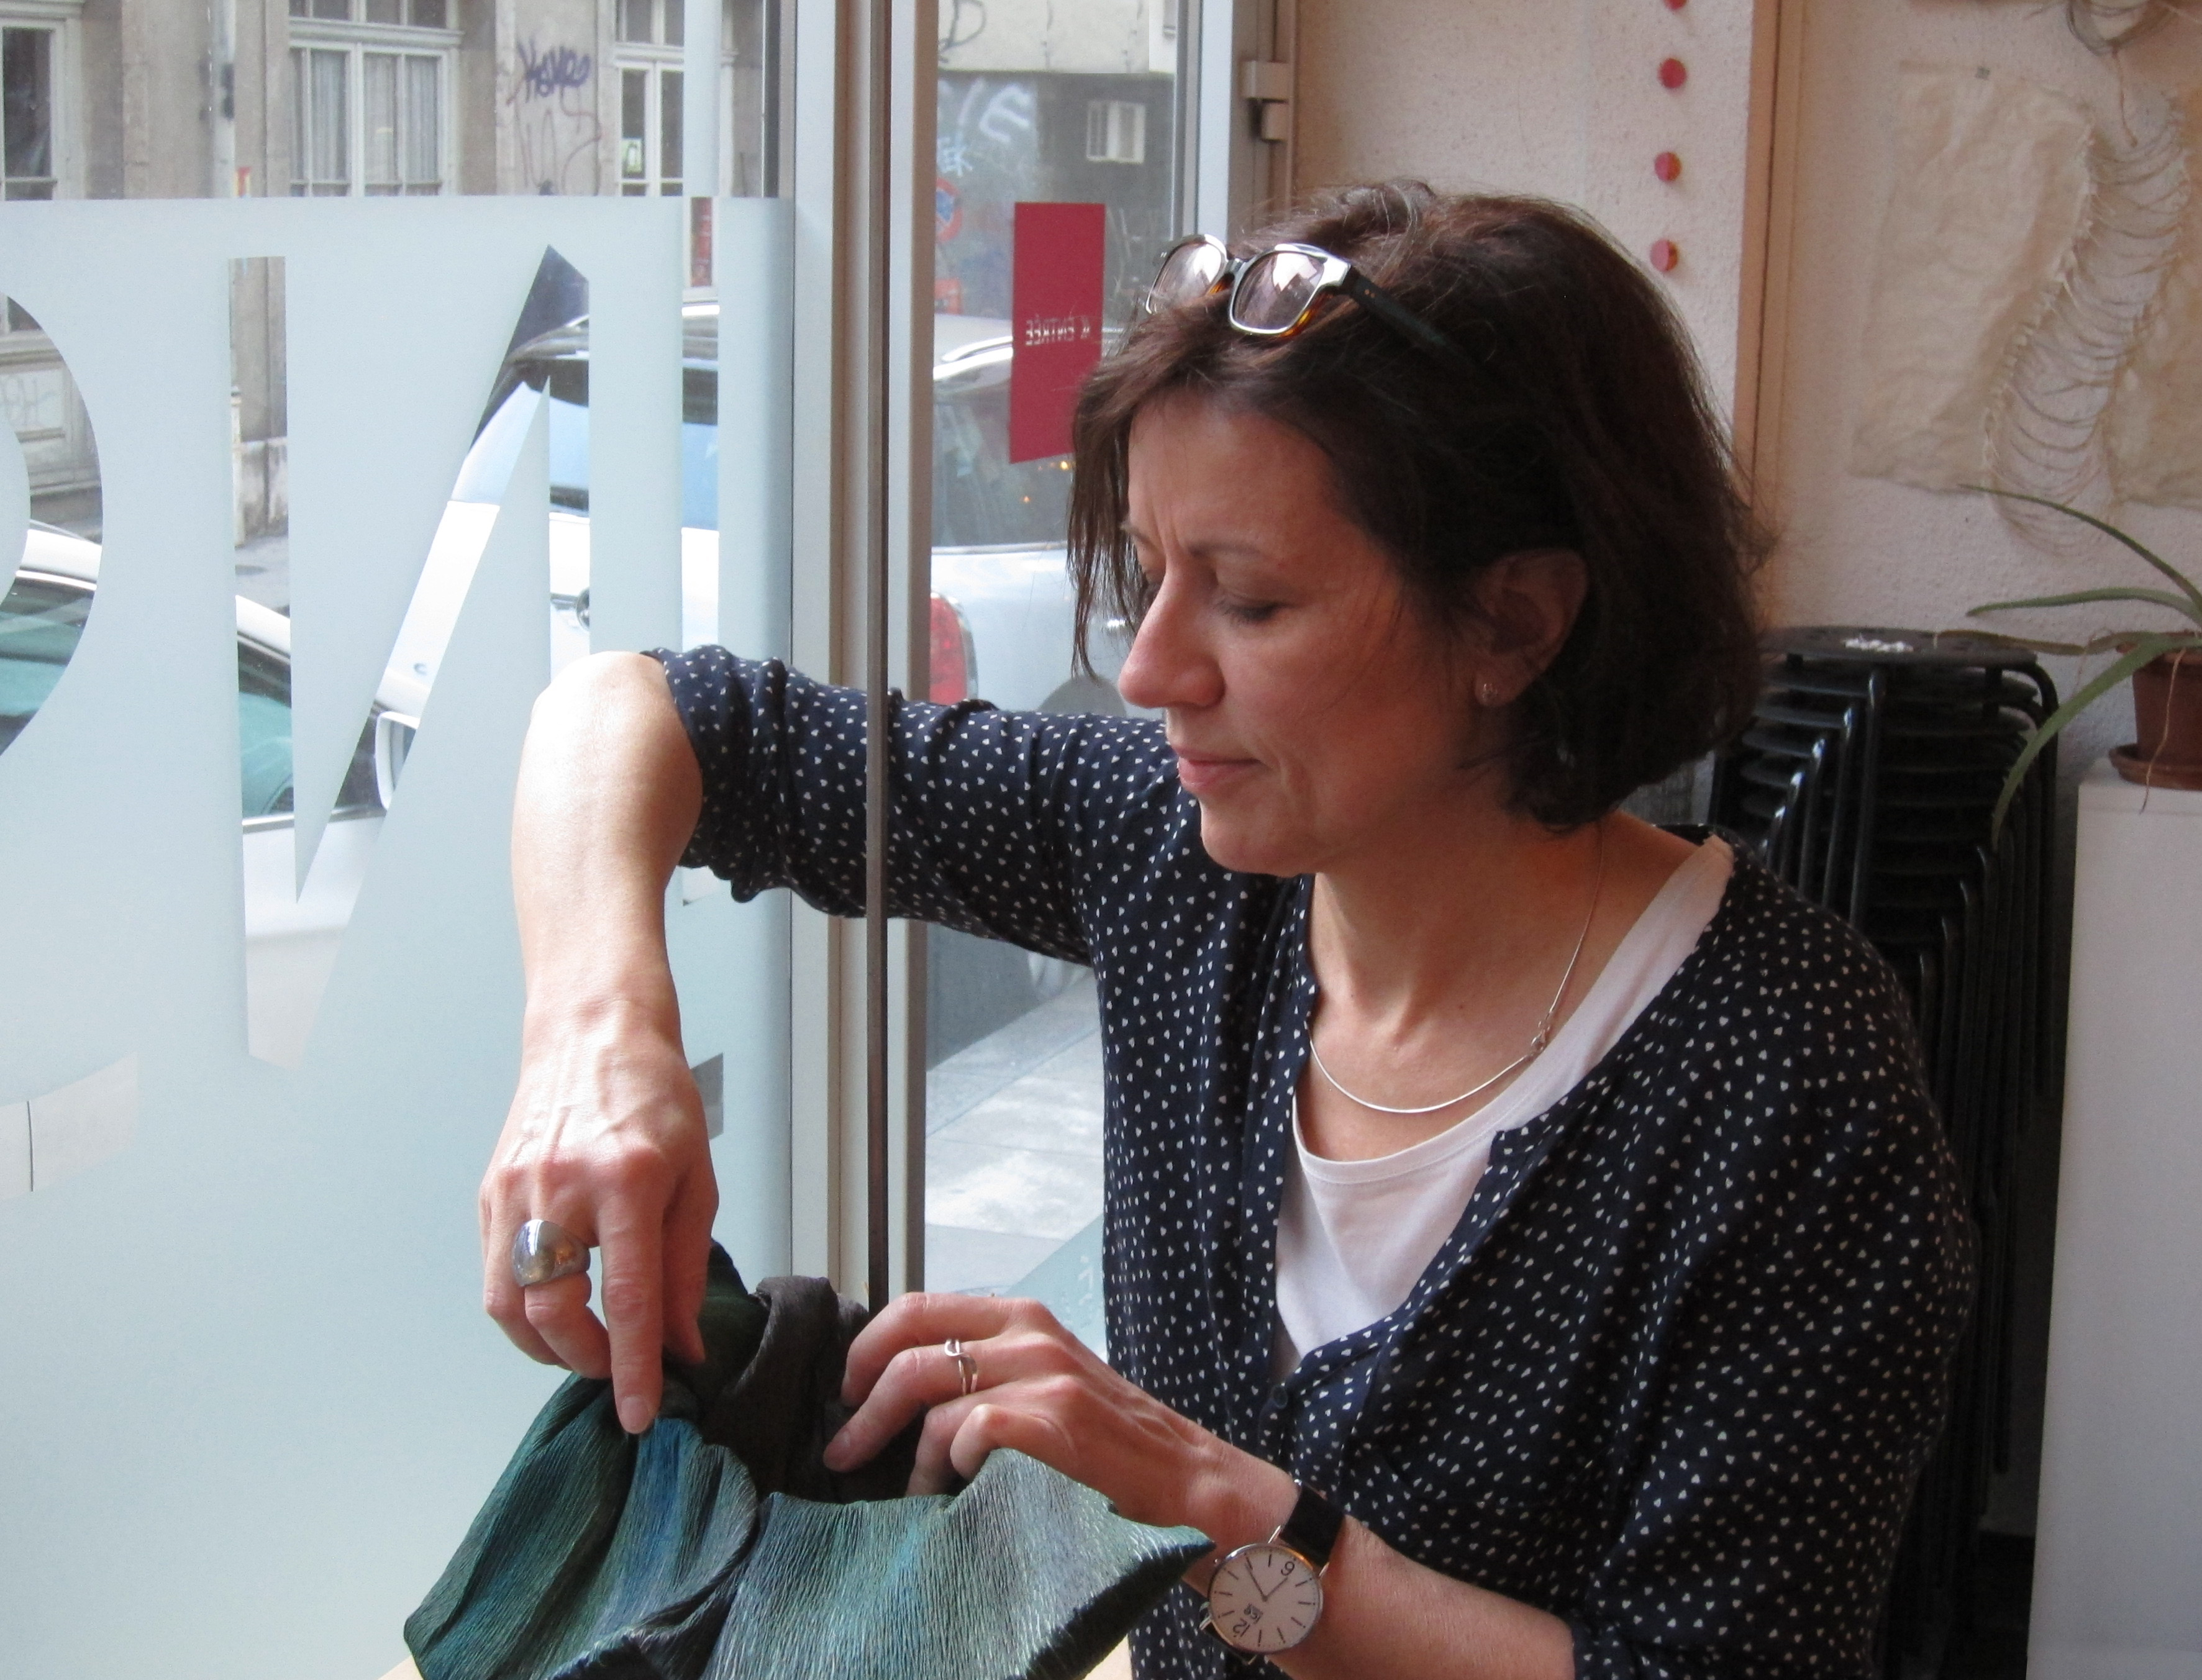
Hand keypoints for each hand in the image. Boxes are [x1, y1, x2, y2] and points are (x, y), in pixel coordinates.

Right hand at [479, 994, 717, 1433]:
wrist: (593, 1032)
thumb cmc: (656, 1097)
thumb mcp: (696, 1179)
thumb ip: (685, 1267)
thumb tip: (682, 1345)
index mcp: (628, 1182)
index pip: (628, 1298)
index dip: (635, 1367)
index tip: (642, 1413)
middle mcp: (562, 1189)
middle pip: (554, 1313)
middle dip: (587, 1361)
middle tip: (621, 1372)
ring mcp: (516, 1192)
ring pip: (510, 1306)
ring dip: (547, 1346)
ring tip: (588, 1348)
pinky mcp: (490, 1193)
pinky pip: (496, 1275)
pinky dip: (525, 1309)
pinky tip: (558, 1308)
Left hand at [822, 1293, 1292, 1545]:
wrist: (1192, 1485)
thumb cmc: (1111, 1445)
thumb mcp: (1047, 1380)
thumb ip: (987, 1368)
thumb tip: (895, 1388)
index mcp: (1023, 1316)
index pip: (915, 1307)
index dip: (866, 1350)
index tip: (847, 1394)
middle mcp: (1031, 1333)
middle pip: (909, 1351)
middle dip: (863, 1407)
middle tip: (845, 1452)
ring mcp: (1046, 1374)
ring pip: (932, 1398)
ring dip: (906, 1456)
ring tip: (912, 1491)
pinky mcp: (1057, 1420)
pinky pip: (967, 1433)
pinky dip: (948, 1469)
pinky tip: (956, 1494)